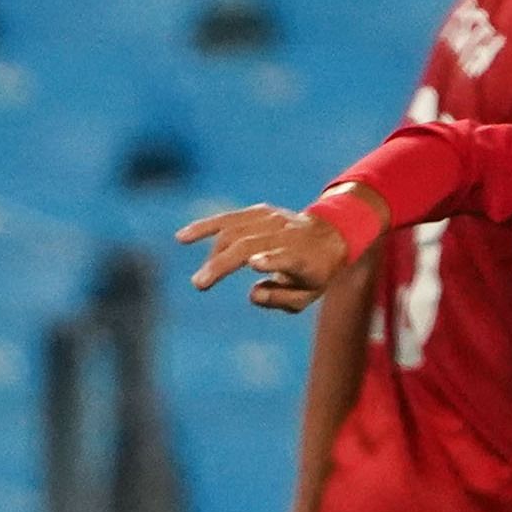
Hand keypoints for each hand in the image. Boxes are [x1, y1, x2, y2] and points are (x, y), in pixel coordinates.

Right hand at [179, 202, 354, 312]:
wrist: (329, 236)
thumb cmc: (314, 274)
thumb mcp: (307, 296)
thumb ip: (281, 298)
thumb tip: (252, 293)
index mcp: (304, 257)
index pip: (288, 257)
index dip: (272, 260)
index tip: (253, 264)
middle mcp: (287, 234)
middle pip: (249, 245)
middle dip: (222, 264)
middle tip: (200, 285)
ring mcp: (272, 219)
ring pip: (234, 230)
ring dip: (212, 253)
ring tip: (199, 279)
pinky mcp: (259, 212)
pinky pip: (228, 219)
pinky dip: (205, 227)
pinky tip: (182, 237)